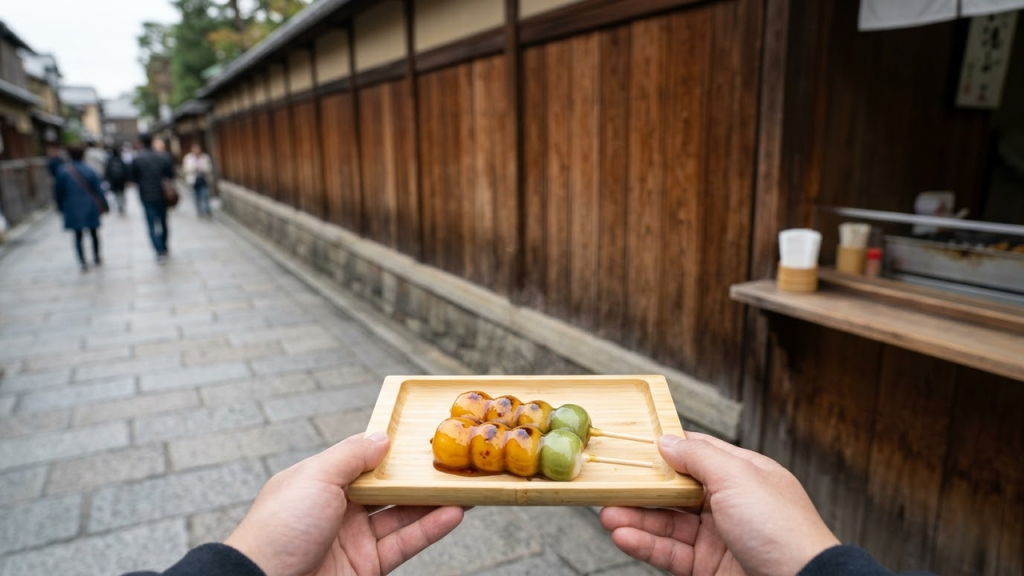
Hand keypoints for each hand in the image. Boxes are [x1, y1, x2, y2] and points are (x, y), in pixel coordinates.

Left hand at [225, 432, 463, 575]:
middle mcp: (338, 509)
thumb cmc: (278, 528)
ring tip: (464, 486)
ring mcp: (353, 540)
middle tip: (453, 462)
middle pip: (387, 488)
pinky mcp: (367, 567)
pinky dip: (430, 529)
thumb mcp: (315, 477)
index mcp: (319, 482)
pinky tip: (453, 514)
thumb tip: (383, 437)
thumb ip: (352, 455)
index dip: (391, 450)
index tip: (422, 438)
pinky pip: (404, 543)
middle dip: (418, 476)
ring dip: (433, 502)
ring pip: (401, 515)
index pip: (362, 460)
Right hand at [600, 433, 838, 575]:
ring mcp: (719, 538)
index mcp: (745, 475)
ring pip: (668, 523)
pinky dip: (645, 544)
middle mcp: (731, 505)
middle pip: (676, 491)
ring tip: (607, 515)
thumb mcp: (738, 478)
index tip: (634, 449)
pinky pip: (670, 553)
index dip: (666, 451)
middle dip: (642, 489)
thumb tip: (666, 440)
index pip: (698, 455)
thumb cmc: (783, 531)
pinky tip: (624, 536)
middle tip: (610, 486)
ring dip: (636, 518)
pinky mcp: (708, 568)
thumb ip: (698, 457)